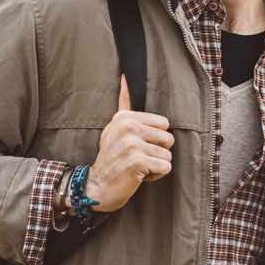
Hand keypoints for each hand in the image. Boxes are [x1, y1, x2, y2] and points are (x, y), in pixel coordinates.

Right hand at [86, 74, 173, 211]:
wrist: (95, 187)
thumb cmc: (110, 158)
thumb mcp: (114, 128)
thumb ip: (123, 104)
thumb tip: (125, 77)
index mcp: (125, 117)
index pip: (164, 124)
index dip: (154, 139)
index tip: (136, 146)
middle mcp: (128, 127)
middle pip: (169, 138)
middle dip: (157, 152)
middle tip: (137, 158)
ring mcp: (132, 143)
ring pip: (167, 155)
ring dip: (155, 165)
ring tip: (137, 167)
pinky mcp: (138, 161)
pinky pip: (165, 167)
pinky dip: (155, 175)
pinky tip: (139, 176)